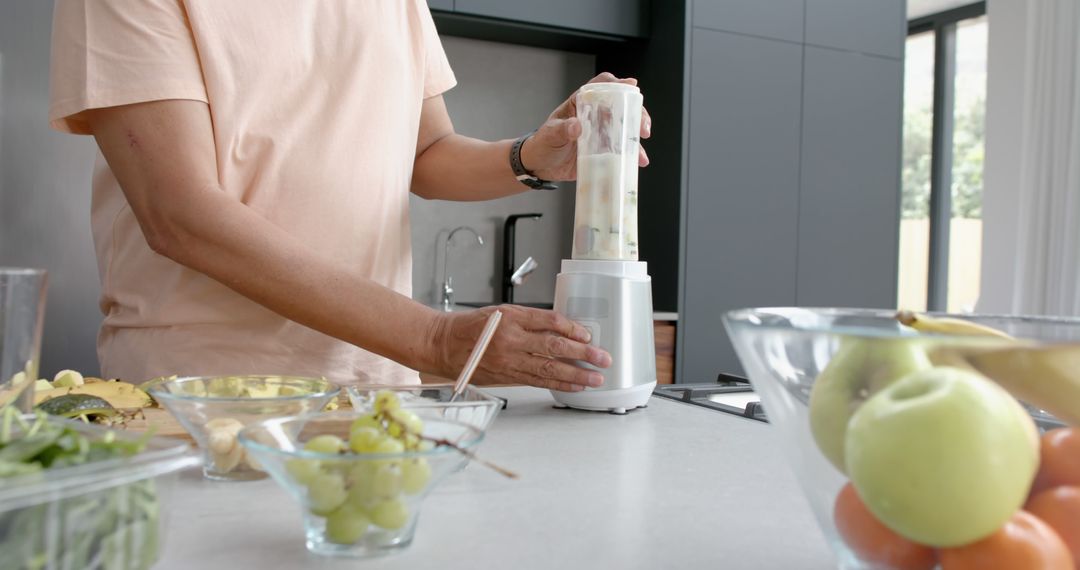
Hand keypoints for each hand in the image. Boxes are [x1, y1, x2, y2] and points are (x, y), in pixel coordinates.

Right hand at [429, 305, 611, 391]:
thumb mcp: (502, 313)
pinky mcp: (507, 376)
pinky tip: (574, 386)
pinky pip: (537, 381)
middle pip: (554, 347)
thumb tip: (561, 330)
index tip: (588, 334)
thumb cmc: (473, 327)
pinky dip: (558, 384)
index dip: (572, 328)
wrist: (444, 344)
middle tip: (603, 358)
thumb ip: (529, 320)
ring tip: (595, 378)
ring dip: (576, 375)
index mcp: (511, 318)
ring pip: (549, 369)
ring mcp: (509, 361)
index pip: (549, 322)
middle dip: (583, 353)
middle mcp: (511, 340)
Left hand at [520, 72, 652, 181]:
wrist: (540, 167)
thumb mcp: (548, 135)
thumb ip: (561, 129)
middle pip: (621, 107)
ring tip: (640, 151)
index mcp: (580, 104)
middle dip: (636, 113)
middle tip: (643, 126)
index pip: (600, 86)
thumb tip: (576, 125)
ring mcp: (601, 134)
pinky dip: (632, 155)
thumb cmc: (542, 145)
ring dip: (637, 138)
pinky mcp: (603, 151)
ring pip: (625, 129)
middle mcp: (594, 116)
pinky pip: (621, 150)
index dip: (617, 83)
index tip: (631, 85)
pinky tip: (638, 161)